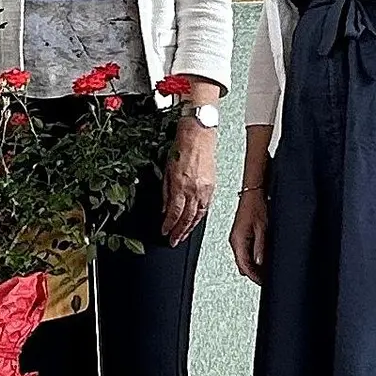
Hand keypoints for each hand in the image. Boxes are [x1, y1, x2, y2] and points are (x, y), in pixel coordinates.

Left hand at [162, 119, 216, 245]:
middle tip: (174, 240)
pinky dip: (200, 217)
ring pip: (198, 215)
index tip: (165, 232)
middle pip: (187, 217)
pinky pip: (206, 207)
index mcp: (181, 185)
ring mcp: (205, 189)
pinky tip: (195, 222)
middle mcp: (194, 189)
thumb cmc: (181, 148)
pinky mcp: (212, 186)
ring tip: (183, 236)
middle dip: (180, 232)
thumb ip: (165, 192)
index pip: (174, 212)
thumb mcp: (166, 170)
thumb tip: (164, 209)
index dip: (169, 225)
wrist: (199, 135)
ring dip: (190, 228)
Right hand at [229, 189, 267, 284]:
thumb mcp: (262, 229)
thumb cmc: (258, 206)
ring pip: (243, 259)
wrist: (253, 192)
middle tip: (266, 280)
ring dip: (253, 266)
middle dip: (254, 273)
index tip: (263, 283)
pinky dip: (252, 258)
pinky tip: (261, 259)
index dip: (255, 277)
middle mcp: (235, 241)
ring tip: (266, 271)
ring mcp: (237, 238)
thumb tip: (259, 264)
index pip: (244, 266)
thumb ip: (260, 249)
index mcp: (238, 241)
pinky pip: (245, 252)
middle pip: (243, 264)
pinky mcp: (241, 234)